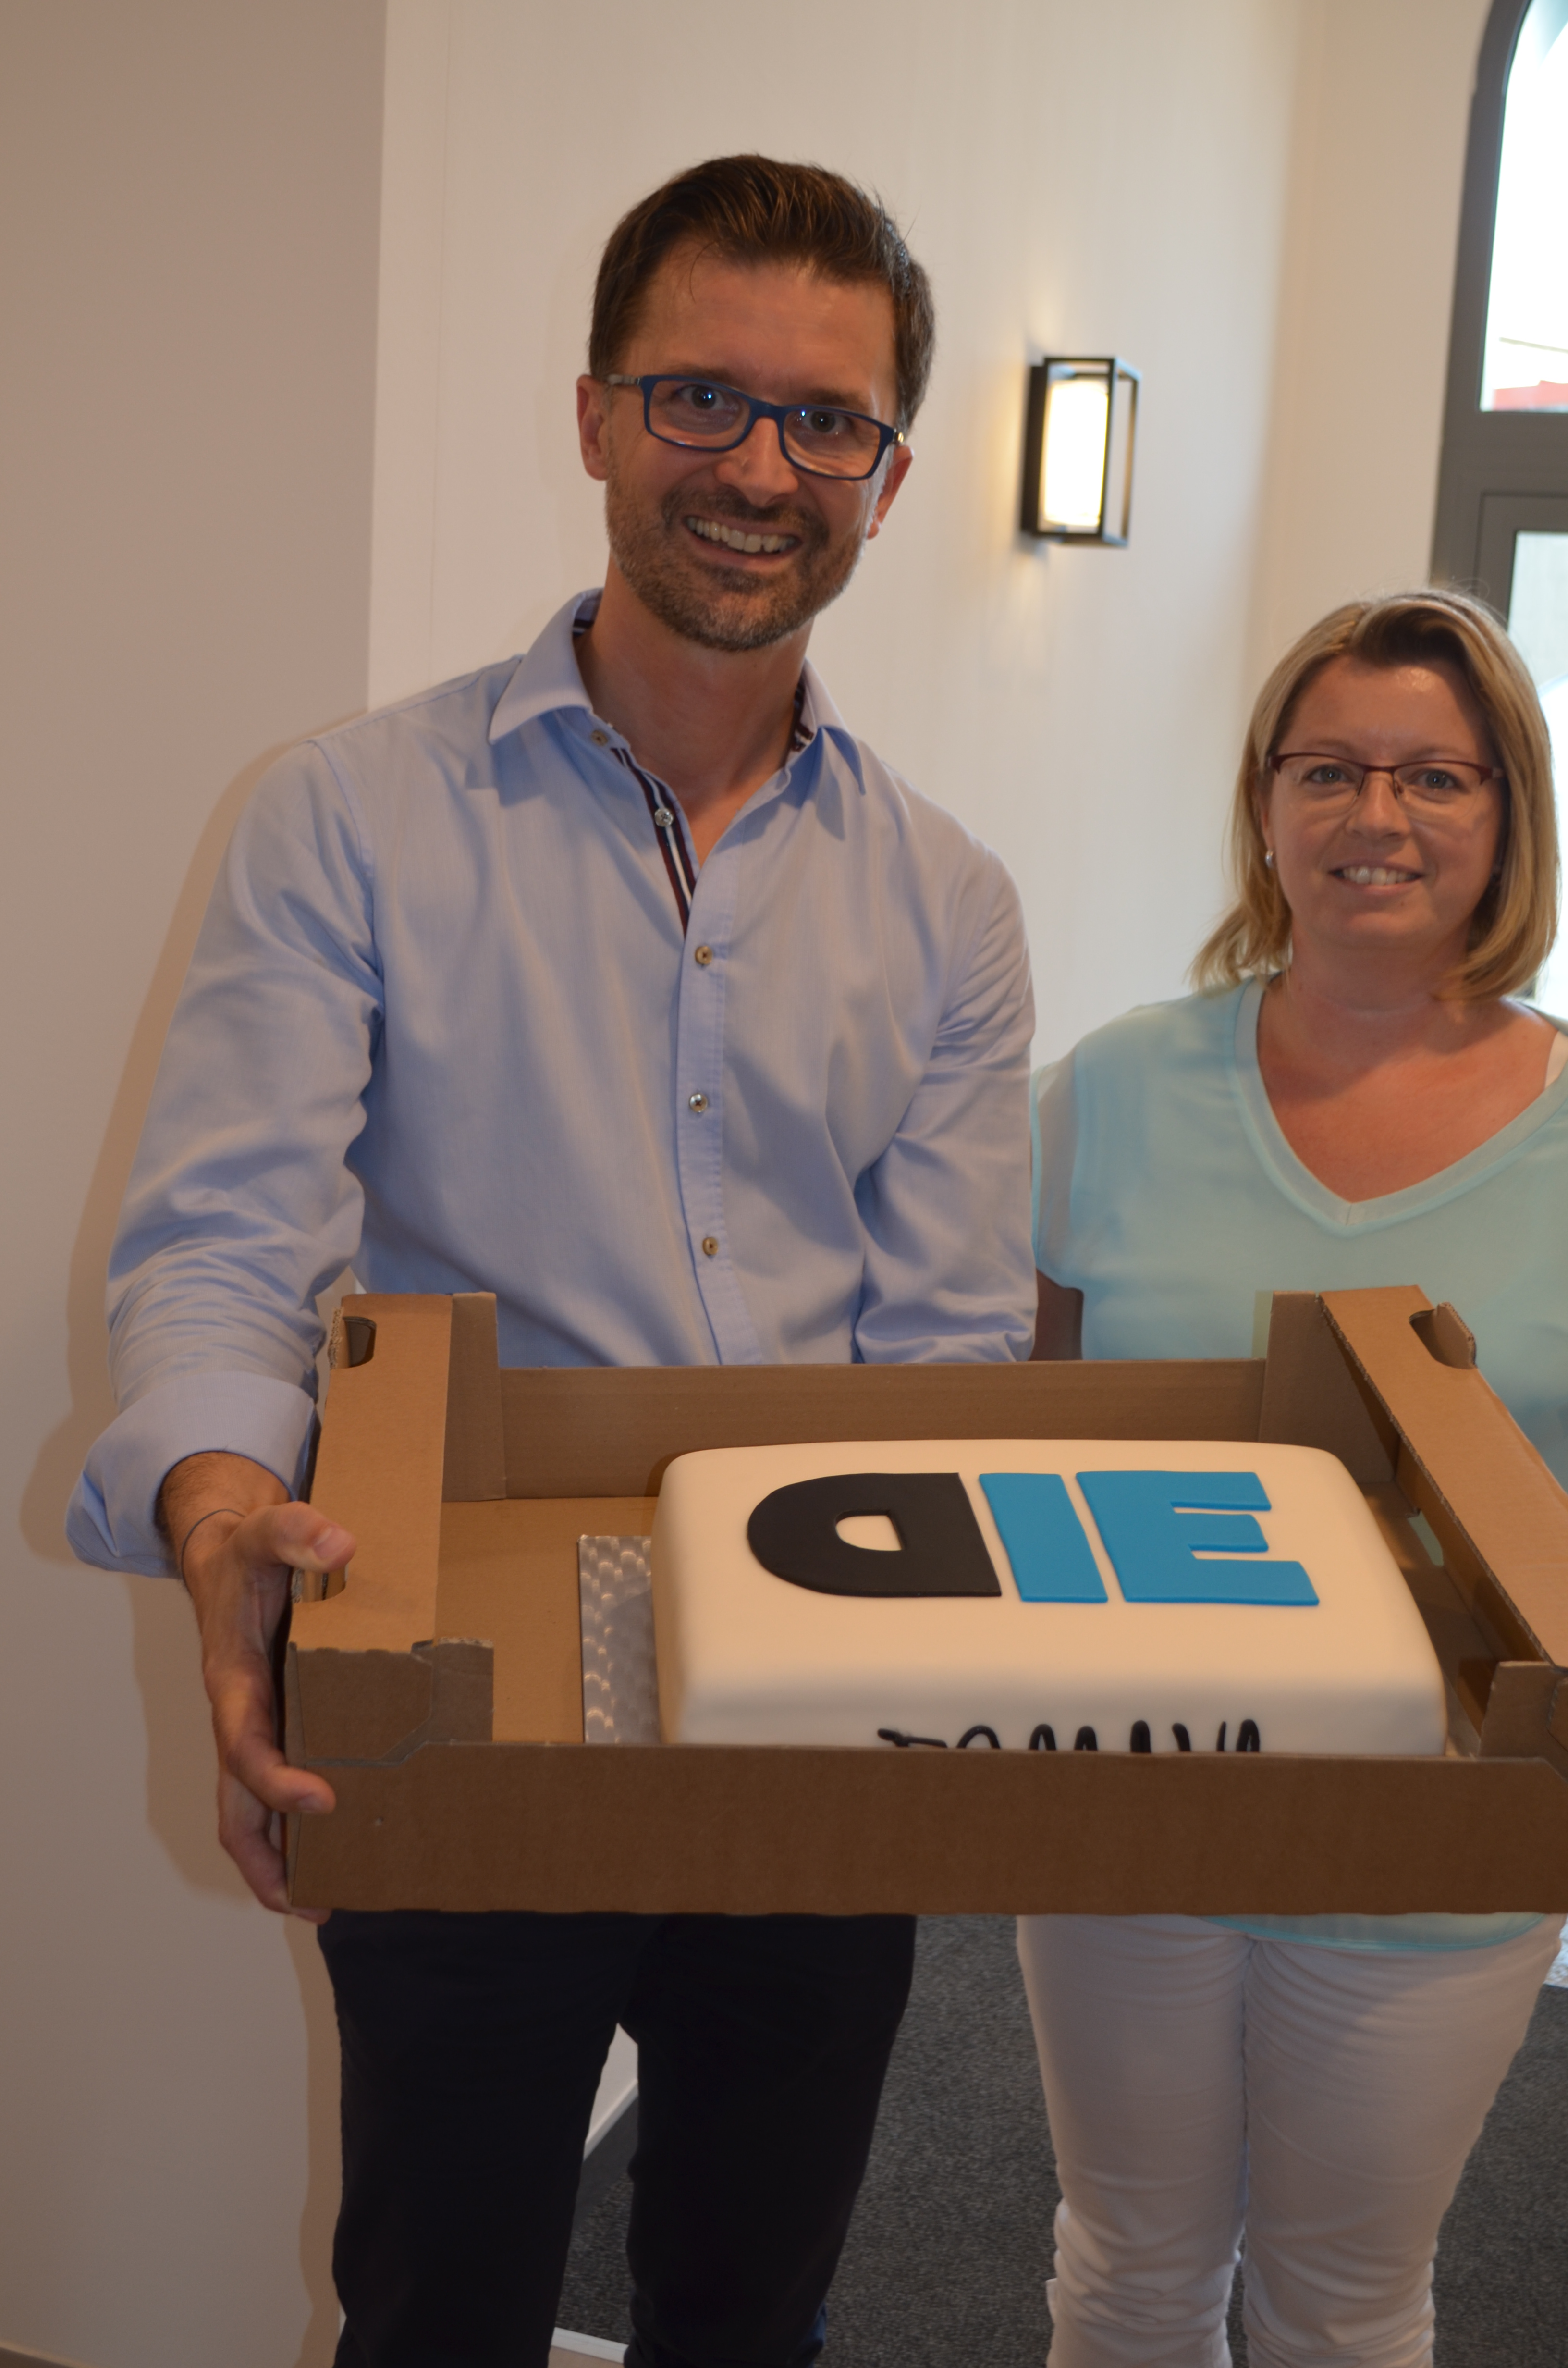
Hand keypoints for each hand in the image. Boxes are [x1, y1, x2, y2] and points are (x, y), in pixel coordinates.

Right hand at [162, 1455, 354, 1919]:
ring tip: (327, 1902)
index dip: (276, 1781)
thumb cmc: (246, 1554)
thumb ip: (298, 1531)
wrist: (224, 1557)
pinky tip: (338, 1846)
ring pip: (249, 1814)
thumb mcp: (267, 1531)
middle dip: (266, 1863)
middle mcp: (236, 1718)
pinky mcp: (274, 1728)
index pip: (244, 1748)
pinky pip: (273, 1792)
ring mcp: (253, 1729)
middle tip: (316, 1902)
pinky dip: (293, 1829)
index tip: (324, 1800)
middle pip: (235, 1809)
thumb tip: (341, 1544)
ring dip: (278, 1862)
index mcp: (231, 1683)